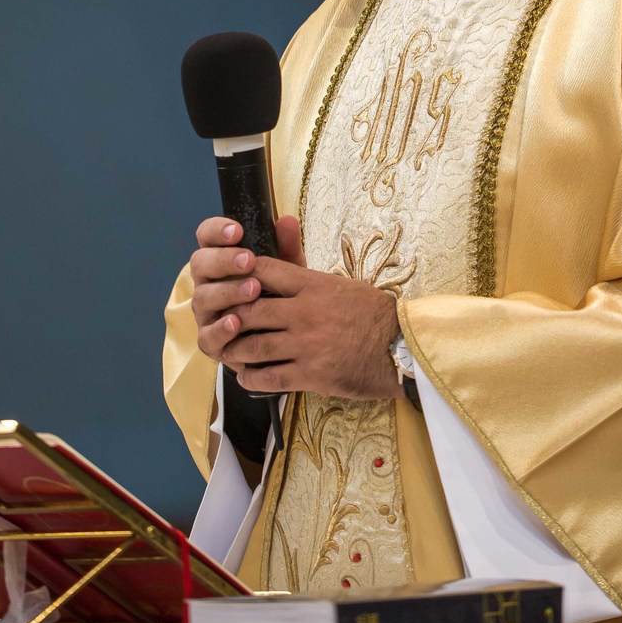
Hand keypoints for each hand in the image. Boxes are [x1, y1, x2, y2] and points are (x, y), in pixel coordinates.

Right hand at [190, 213, 304, 364]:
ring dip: (227, 292)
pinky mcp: (210, 340)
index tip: (238, 230)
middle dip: (223, 260)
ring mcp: (206, 311)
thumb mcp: (287, 269)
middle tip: (248, 260)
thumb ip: (286, 246)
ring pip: (202, 298)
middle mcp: (207, 282)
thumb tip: (287, 221)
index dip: (217, 230)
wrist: (282, 335)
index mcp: (220, 258)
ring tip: (254, 289)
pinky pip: (207, 335)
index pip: (207, 236)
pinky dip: (220, 329)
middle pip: (199, 263)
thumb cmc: (279, 294)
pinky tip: (236, 323)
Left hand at [190, 215, 401, 399]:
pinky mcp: (311, 374)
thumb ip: (308, 274)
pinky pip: (268, 378)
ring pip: (253, 346)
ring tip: (229, 351)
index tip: (229, 281)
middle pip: (250, 310)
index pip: (264, 271)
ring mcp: (306, 345)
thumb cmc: (372, 314)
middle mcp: (305, 312)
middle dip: (230, 317)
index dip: (240, 274)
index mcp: (313, 285)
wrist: (401, 347)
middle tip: (221, 322)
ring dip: (234, 351)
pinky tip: (246, 375)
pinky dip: (251, 378)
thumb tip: (285, 244)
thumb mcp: (342, 284)